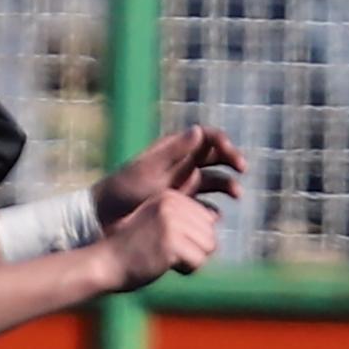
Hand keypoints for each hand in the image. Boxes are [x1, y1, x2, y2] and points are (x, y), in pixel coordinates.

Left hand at [95, 123, 243, 221]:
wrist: (106, 218)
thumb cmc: (124, 190)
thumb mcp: (149, 169)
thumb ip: (174, 151)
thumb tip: (199, 130)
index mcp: (174, 149)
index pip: (207, 138)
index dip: (223, 142)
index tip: (231, 154)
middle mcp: (182, 164)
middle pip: (216, 157)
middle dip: (232, 160)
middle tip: (242, 170)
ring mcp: (183, 185)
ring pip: (215, 180)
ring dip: (228, 184)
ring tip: (236, 195)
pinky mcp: (182, 205)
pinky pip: (206, 205)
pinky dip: (213, 209)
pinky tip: (216, 216)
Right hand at [98, 186, 224, 289]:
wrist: (105, 263)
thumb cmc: (133, 248)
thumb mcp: (158, 221)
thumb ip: (184, 217)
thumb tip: (218, 217)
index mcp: (170, 197)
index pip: (207, 220)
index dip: (191, 239)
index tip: (165, 242)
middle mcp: (172, 205)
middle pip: (211, 235)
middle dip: (194, 251)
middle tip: (166, 253)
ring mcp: (172, 223)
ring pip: (209, 248)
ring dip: (191, 261)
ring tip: (166, 259)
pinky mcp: (171, 243)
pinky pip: (199, 263)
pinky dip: (187, 271)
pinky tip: (166, 266)